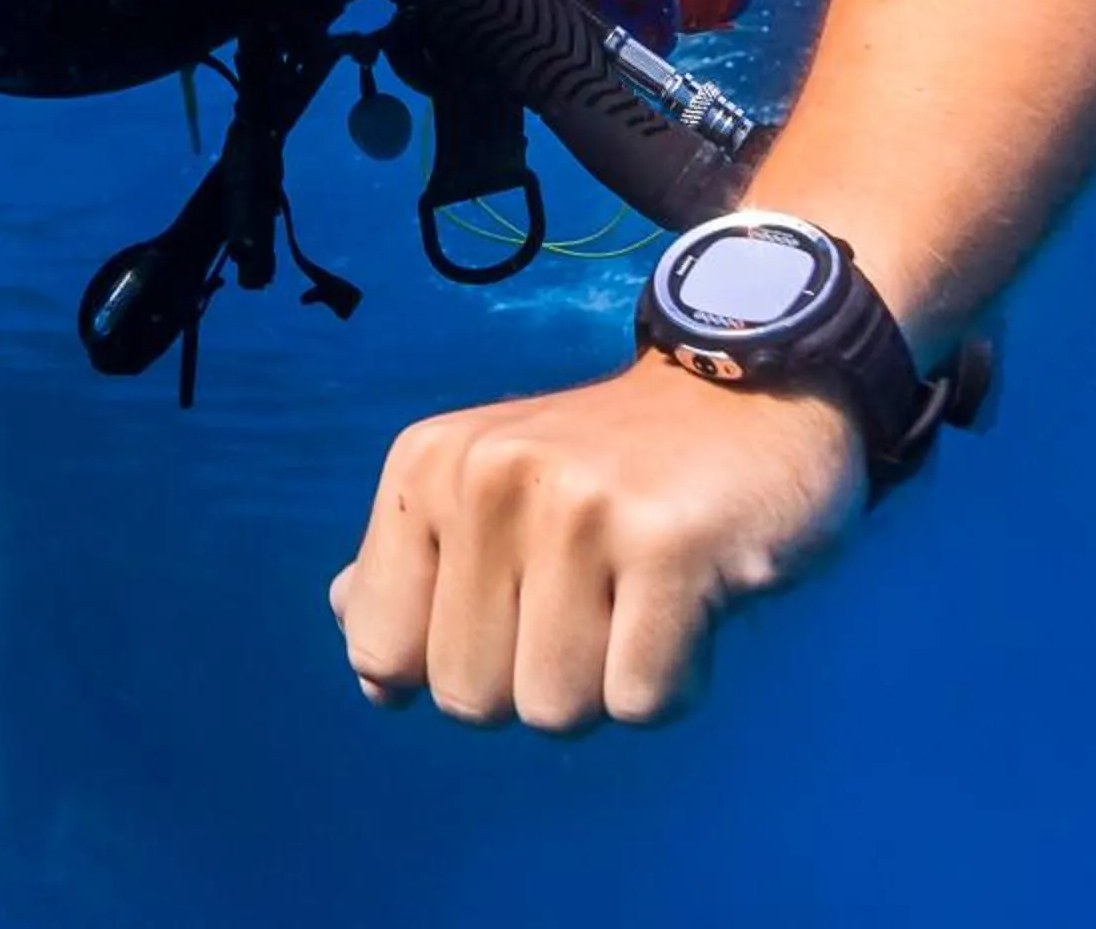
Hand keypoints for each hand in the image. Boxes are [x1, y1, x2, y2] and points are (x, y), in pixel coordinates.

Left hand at [330, 357, 864, 731]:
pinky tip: (686, 607)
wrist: (742, 384)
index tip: (506, 606)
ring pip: (556, 710)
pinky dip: (672, 682)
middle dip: (532, 678)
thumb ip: (413, 560)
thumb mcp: (486, 487)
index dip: (447, 662)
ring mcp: (575, 506)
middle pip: (469, 697)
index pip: (379, 647)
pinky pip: (642, 702)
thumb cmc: (607, 464)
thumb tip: (353, 639)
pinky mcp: (668, 544)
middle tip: (586, 597)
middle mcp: (486, 476)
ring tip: (634, 596)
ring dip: (606, 682)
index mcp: (426, 466)